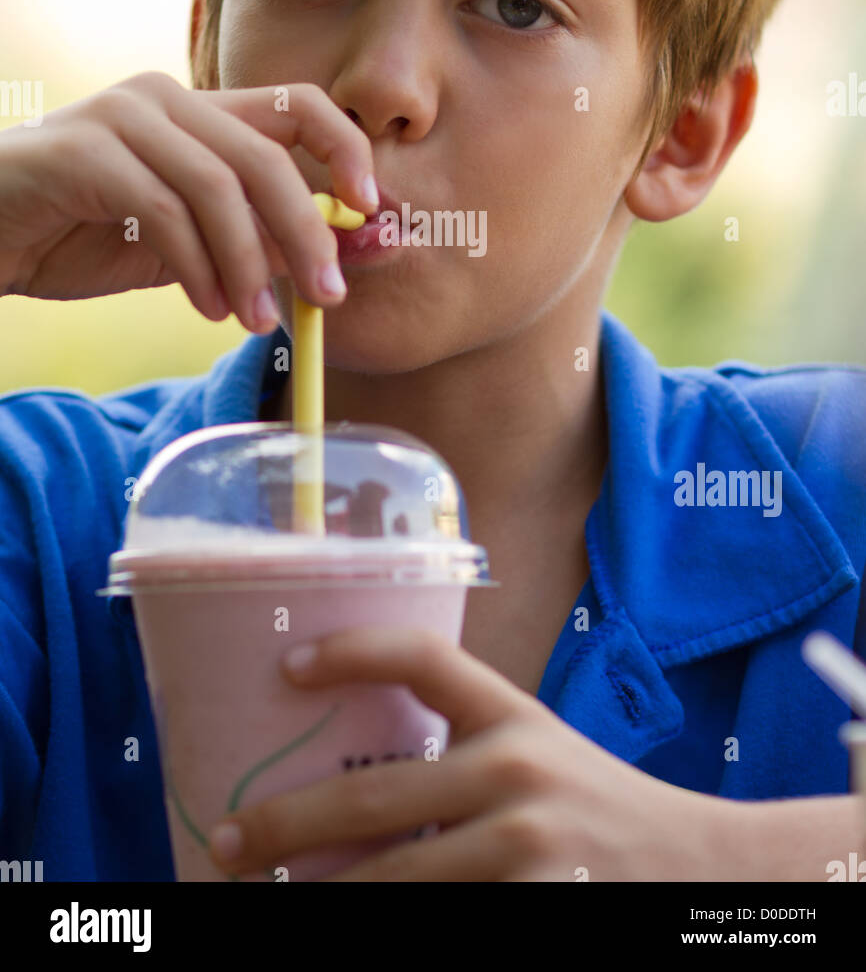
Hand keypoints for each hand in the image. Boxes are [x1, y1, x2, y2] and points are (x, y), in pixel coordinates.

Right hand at [0, 71, 377, 328]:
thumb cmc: (84, 237)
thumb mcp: (189, 245)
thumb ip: (256, 243)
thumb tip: (345, 259)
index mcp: (201, 112)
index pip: (299, 104)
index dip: (348, 149)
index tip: (372, 209)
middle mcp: (167, 100)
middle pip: (267, 154)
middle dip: (308, 231)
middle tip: (331, 296)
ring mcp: (121, 117)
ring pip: (217, 185)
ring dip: (248, 263)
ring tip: (257, 320)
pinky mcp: (80, 151)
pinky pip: (160, 209)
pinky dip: (195, 266)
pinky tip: (206, 309)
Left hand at [207, 627, 730, 881]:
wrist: (702, 871)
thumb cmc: (600, 810)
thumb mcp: (542, 753)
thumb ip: (468, 752)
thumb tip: (348, 776)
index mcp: (515, 716)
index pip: (423, 657)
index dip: (348, 650)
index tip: (286, 667)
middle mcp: (517, 773)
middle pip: (371, 798)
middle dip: (284, 826)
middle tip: (229, 842)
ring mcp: (524, 850)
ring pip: (388, 883)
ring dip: (317, 898)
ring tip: (267, 900)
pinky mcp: (531, 911)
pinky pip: (431, 922)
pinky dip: (382, 923)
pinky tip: (343, 924)